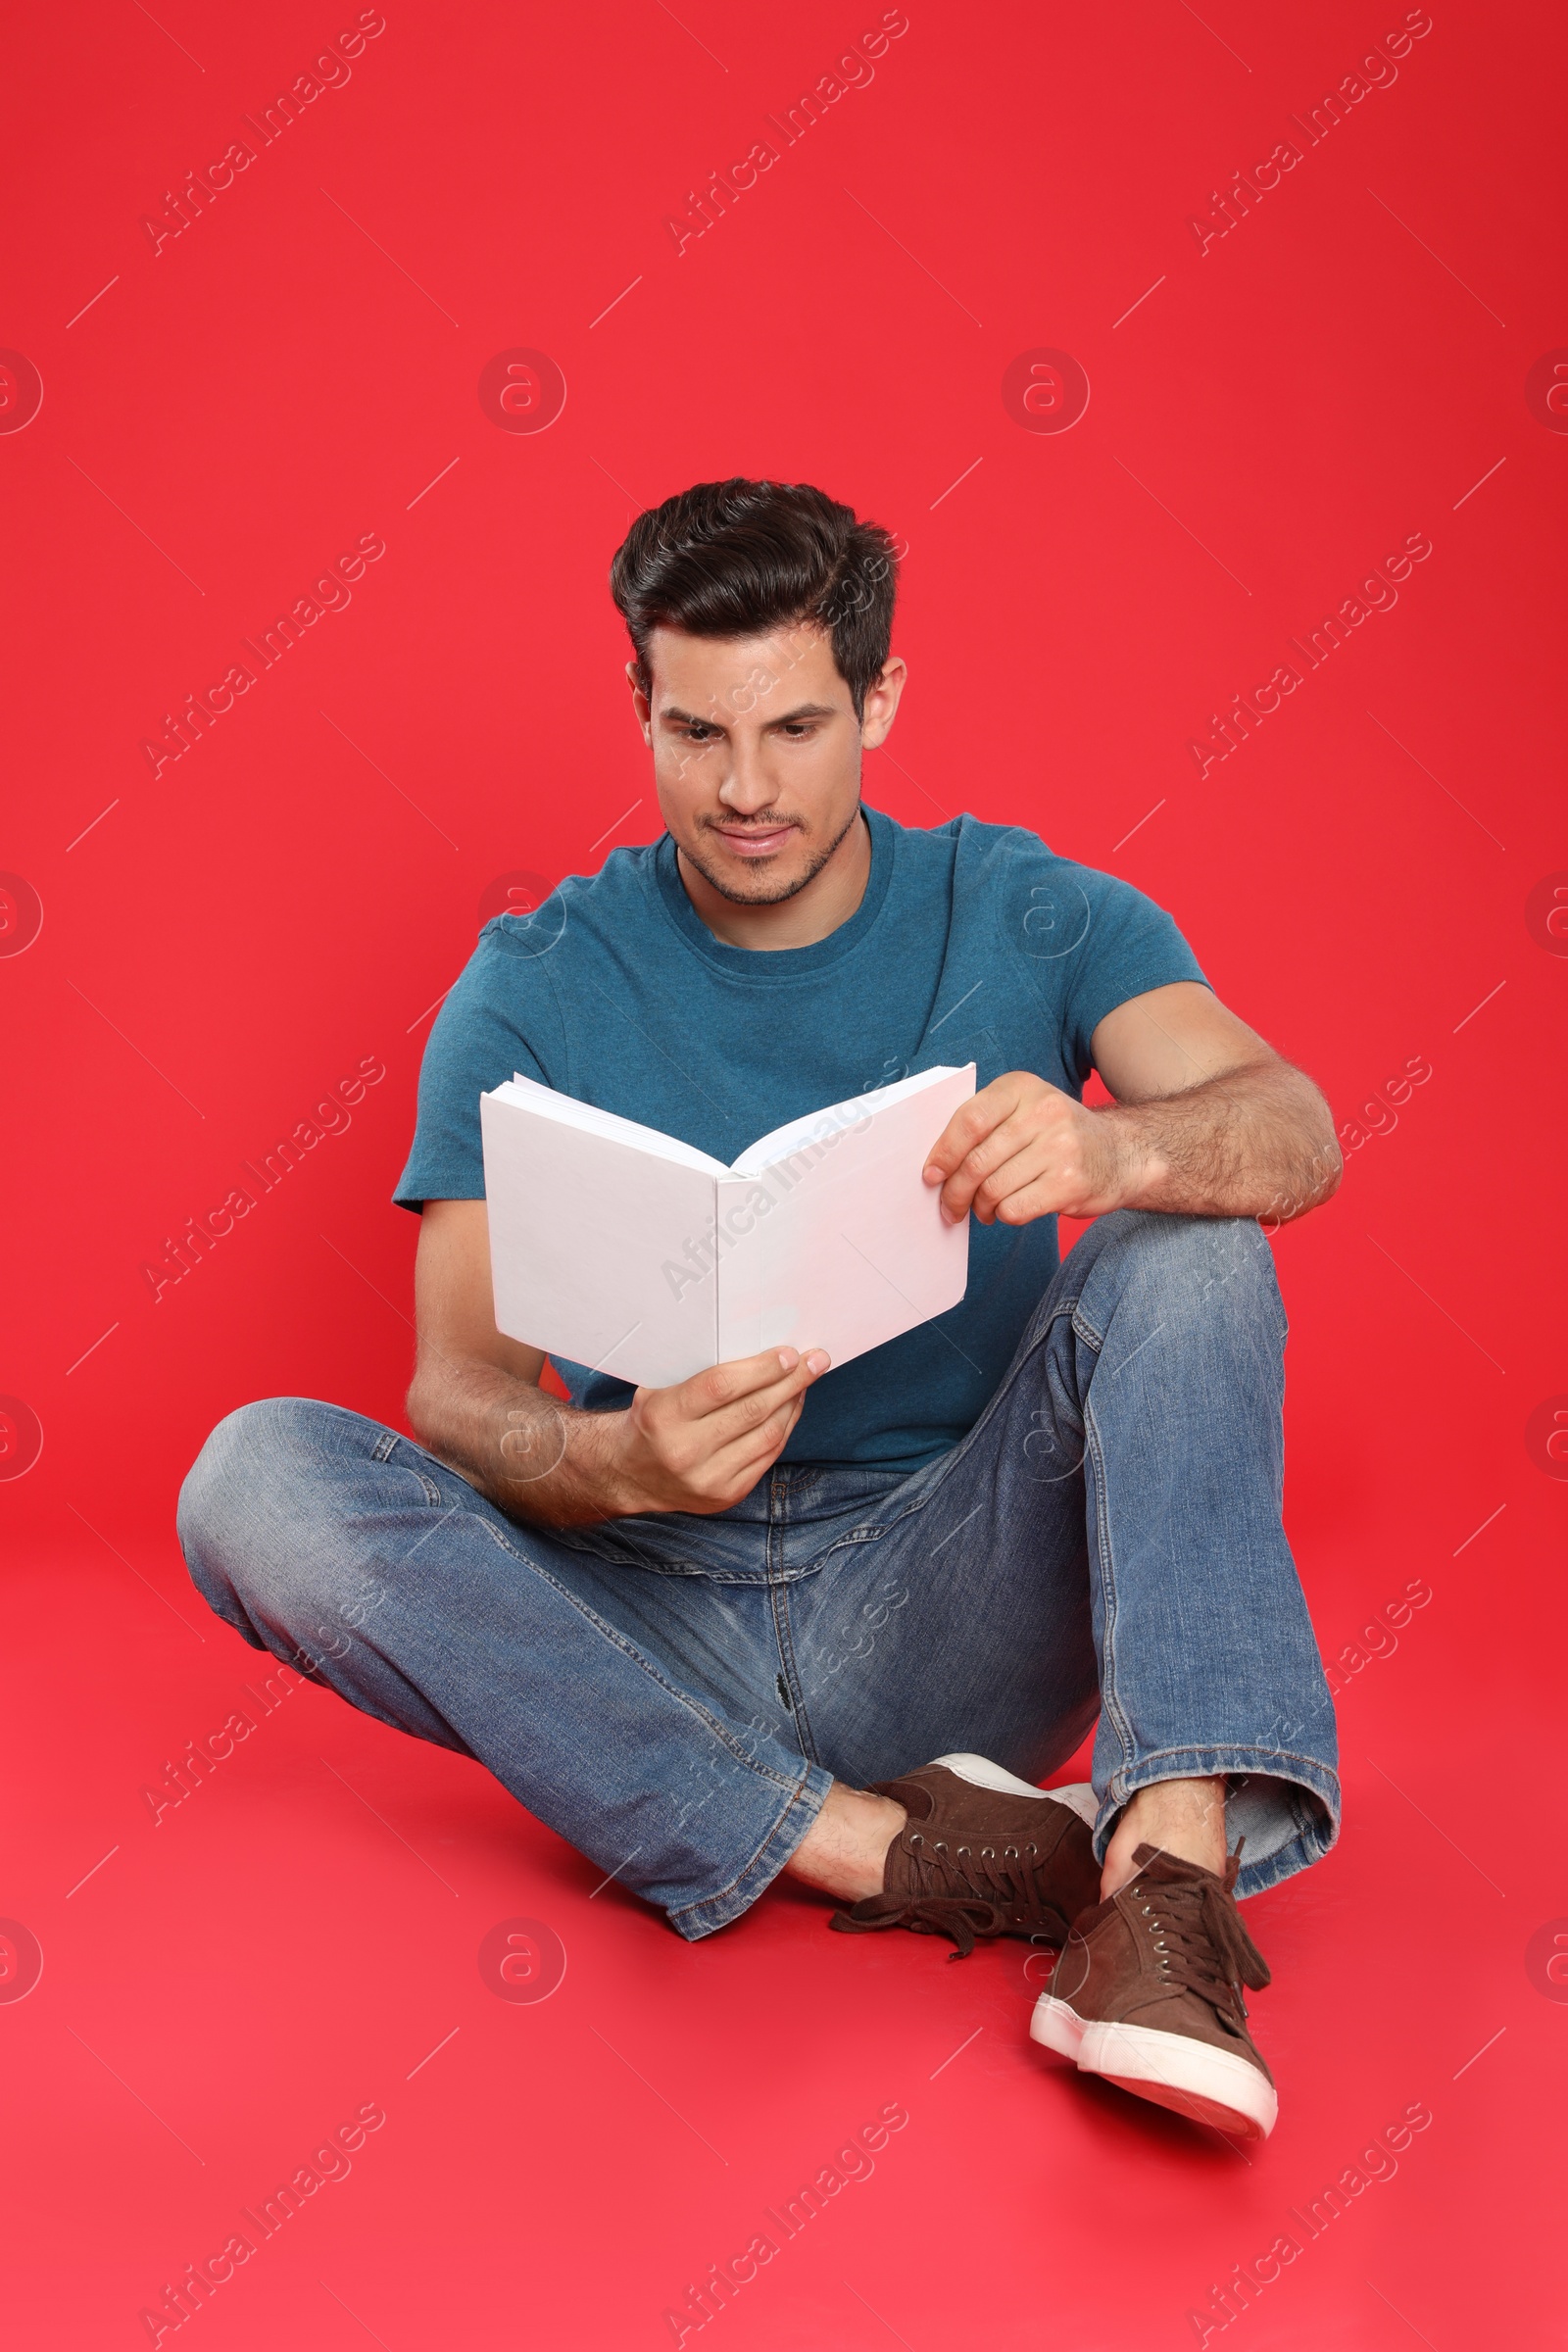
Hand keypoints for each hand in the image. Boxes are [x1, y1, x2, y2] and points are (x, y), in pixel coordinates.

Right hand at [604, 1346, 830, 1515]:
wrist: (630, 1473)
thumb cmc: (651, 1418)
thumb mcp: (658, 1388)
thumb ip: (697, 1370)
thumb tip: (755, 1344)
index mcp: (663, 1416)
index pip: (720, 1388)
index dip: (760, 1369)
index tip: (788, 1354)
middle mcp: (684, 1451)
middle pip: (751, 1411)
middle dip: (790, 1382)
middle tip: (815, 1361)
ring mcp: (707, 1478)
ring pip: (766, 1435)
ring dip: (792, 1404)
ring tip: (806, 1380)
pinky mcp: (726, 1495)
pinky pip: (767, 1457)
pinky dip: (784, 1428)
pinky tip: (791, 1407)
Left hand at [922, 1070, 1136, 1226]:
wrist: (1123, 1154)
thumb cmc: (1059, 1136)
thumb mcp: (1026, 1110)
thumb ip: (985, 1126)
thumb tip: (937, 1165)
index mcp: (1022, 1088)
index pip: (969, 1120)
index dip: (943, 1152)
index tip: (931, 1175)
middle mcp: (1043, 1112)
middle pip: (977, 1161)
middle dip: (955, 1191)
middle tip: (950, 1207)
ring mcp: (1060, 1147)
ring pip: (993, 1189)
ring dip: (980, 1207)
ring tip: (983, 1209)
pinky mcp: (1070, 1183)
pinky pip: (1015, 1208)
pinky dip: (1004, 1216)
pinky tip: (1008, 1211)